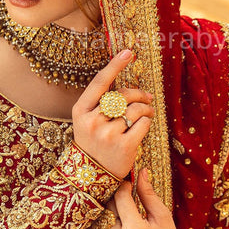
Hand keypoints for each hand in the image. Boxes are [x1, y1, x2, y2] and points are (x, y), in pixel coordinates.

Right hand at [72, 50, 153, 179]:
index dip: (114, 66)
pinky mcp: (124, 146)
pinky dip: (147, 122)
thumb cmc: (93, 142)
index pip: (100, 83)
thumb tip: (133, 88)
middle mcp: (92, 121)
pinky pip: (143, 123)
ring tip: (147, 112)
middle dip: (138, 93)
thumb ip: (103, 103)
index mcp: (81, 111)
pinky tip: (144, 126)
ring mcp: (107, 134)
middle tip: (148, 97)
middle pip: (122, 95)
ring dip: (146, 108)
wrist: (90, 176)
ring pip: (135, 108)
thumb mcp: (88, 120)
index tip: (128, 52)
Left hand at [80, 169, 188, 228]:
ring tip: (111, 212)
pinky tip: (99, 224)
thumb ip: (148, 194)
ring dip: (102, 215)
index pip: (120, 198)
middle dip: (114, 200)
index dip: (124, 187)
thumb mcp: (162, 217)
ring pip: (95, 223)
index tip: (127, 185)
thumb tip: (140, 171)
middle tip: (119, 198)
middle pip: (107, 209)